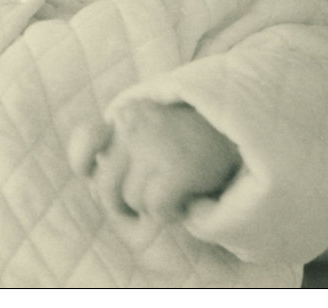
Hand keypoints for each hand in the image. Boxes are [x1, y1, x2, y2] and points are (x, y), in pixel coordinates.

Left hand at [69, 101, 240, 223]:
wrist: (244, 133)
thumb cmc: (188, 143)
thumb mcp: (146, 134)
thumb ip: (112, 149)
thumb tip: (92, 186)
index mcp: (127, 113)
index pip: (86, 139)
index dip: (84, 161)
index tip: (95, 172)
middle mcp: (135, 124)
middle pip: (105, 186)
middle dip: (124, 201)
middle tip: (153, 193)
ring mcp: (155, 143)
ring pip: (131, 200)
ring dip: (153, 206)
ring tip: (176, 188)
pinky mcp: (179, 166)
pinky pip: (155, 209)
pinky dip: (171, 214)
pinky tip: (187, 199)